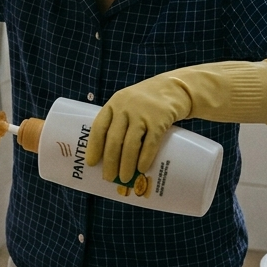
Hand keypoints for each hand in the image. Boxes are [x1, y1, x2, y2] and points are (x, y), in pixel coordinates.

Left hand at [87, 60, 266, 185]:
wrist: (176, 88)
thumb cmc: (147, 101)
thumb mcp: (128, 103)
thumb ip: (118, 122)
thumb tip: (109, 156)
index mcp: (114, 104)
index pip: (99, 127)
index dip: (94, 147)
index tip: (91, 163)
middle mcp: (126, 108)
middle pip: (114, 139)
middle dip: (110, 162)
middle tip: (108, 178)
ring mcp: (143, 113)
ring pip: (130, 144)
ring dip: (126, 164)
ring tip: (124, 178)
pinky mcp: (160, 120)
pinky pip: (150, 143)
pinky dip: (145, 158)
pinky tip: (142, 169)